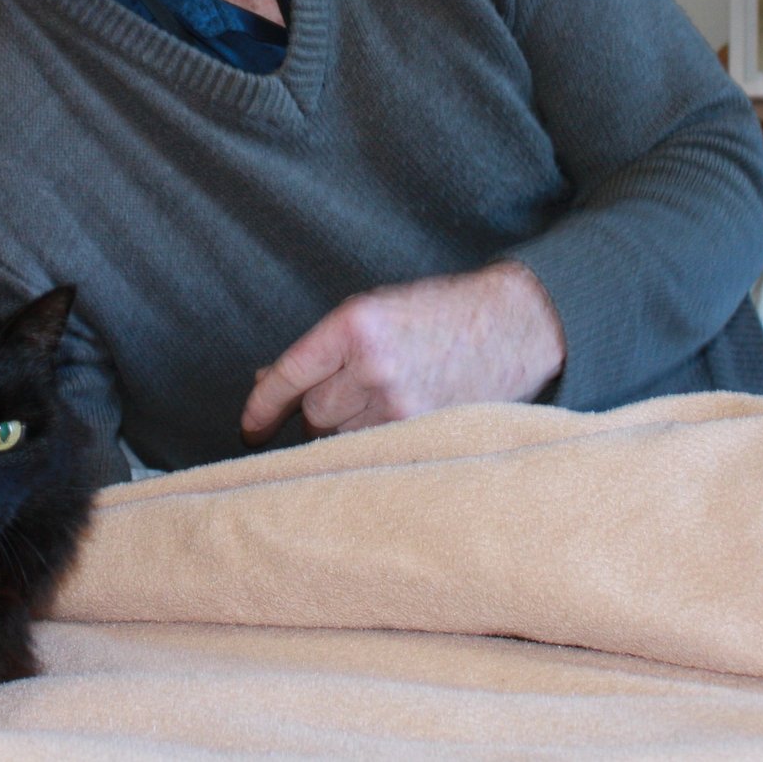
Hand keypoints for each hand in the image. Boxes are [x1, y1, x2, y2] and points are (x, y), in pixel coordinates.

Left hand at [240, 260, 564, 445]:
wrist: (512, 324)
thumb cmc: (438, 314)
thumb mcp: (375, 313)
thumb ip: (324, 349)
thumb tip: (265, 380)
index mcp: (355, 323)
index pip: (288, 374)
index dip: (262, 406)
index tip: (250, 429)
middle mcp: (372, 363)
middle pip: (314, 413)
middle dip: (320, 411)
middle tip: (351, 396)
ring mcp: (399, 400)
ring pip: (343, 436)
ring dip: (351, 427)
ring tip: (387, 401)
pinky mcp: (423, 427)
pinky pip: (374, 448)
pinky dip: (376, 442)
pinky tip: (397, 421)